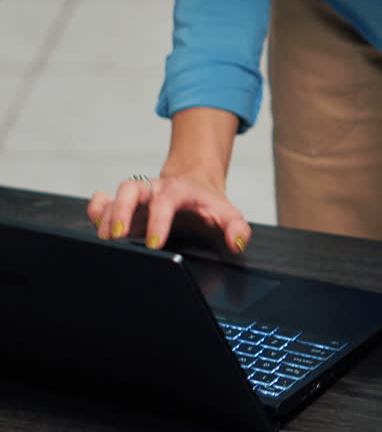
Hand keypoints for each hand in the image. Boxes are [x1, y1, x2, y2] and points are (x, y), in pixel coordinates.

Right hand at [87, 173, 250, 252]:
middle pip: (131, 188)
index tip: (154, 244)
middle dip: (121, 211)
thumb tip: (236, 243)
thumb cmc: (209, 206)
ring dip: (106, 216)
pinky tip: (95, 219)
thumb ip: (237, 228)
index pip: (165, 201)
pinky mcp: (124, 206)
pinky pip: (104, 202)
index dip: (157, 221)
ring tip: (106, 239)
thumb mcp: (229, 215)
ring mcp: (138, 197)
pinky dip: (95, 210)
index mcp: (179, 190)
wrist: (197, 189)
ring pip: (115, 195)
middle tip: (117, 237)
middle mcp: (154, 189)